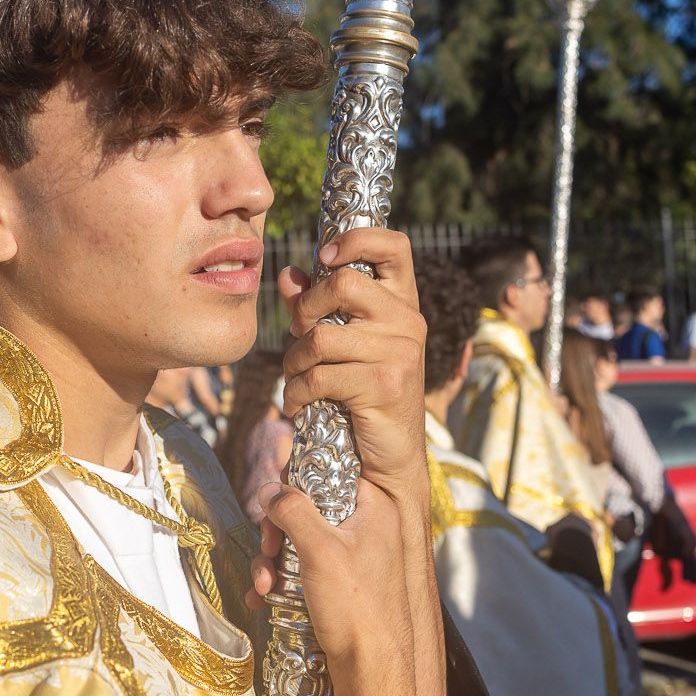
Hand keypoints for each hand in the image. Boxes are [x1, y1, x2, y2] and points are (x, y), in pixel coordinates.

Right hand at [245, 479, 415, 695]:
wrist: (374, 672)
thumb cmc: (356, 608)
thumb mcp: (319, 549)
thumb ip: (293, 510)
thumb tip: (270, 489)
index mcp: (375, 509)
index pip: (333, 471)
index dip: (298, 480)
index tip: (274, 498)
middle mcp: (370, 528)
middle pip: (310, 507)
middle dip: (277, 530)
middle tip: (267, 549)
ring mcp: (357, 558)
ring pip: (302, 540)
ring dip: (273, 560)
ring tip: (263, 586)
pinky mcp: (344, 585)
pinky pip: (305, 568)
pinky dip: (282, 579)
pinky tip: (264, 599)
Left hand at [277, 228, 430, 528]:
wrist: (389, 457)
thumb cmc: (363, 394)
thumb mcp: (342, 344)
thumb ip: (315, 305)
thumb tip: (288, 273)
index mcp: (401, 303)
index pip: (393, 245)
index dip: (356, 238)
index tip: (323, 257)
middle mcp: (408, 320)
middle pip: (342, 283)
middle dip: (305, 310)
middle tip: (298, 336)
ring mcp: (400, 352)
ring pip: (321, 336)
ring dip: (294, 361)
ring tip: (295, 378)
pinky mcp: (384, 384)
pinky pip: (319, 375)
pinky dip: (296, 392)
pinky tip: (298, 403)